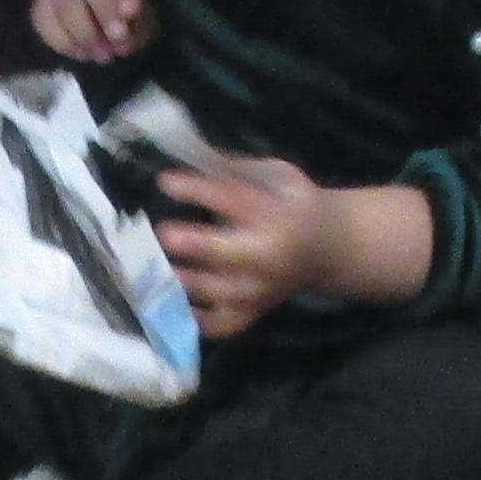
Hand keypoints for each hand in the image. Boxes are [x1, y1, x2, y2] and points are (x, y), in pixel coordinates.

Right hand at [32, 0, 151, 63]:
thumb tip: (121, 40)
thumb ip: (138, 23)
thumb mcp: (144, 16)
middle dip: (105, 11)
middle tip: (118, 39)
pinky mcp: (41, 7)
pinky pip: (48, 26)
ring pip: (65, 4)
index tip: (131, 13)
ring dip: (86, 35)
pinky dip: (67, 45)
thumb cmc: (125, 12)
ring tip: (105, 56)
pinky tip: (84, 53)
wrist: (93, 13)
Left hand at [152, 158, 432, 338]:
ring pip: (220, 294)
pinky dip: (194, 321)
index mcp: (278, 216)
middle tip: (164, 235)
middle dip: (198, 245)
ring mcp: (260, 291)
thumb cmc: (295, 204)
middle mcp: (270, 258)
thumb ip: (234, 168)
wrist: (328, 248)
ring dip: (185, 283)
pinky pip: (220, 325)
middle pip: (231, 254)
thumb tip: (187, 154)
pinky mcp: (251, 313)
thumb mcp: (276, 174)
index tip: (165, 182)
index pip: (235, 200)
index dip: (198, 190)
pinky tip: (167, 306)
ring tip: (152, 270)